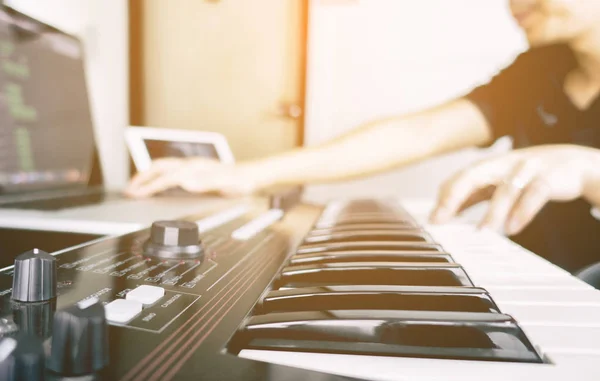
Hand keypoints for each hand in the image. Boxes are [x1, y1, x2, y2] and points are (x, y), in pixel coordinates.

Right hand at [124, 157, 269, 197]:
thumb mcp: (226, 183)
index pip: (166, 177)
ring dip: (147, 176)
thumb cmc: (242, 180)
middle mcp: (192, 165)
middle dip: (141, 178)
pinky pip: (171, 170)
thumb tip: (185, 182)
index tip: (135, 194)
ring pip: (163, 167)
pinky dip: (158, 176)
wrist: (253, 174)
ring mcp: (193, 166)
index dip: (149, 186)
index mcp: (196, 168)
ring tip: (136, 187)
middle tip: (128, 190)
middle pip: (159, 167)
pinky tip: (157, 184)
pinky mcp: (196, 170)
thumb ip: (206, 182)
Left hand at [430, 144, 599, 234]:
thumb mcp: (497, 183)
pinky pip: (535, 193)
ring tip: (482, 232)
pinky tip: (513, 227)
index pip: (460, 178)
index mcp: (489, 166)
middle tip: (442, 218)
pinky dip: (523, 210)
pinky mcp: (549, 178)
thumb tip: (444, 212)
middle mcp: (504, 164)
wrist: (573, 163)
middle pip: (474, 175)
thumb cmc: (529, 175)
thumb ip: (473, 195)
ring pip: (506, 188)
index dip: (445, 196)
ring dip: (492, 212)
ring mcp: (526, 169)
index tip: (433, 218)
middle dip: (455, 195)